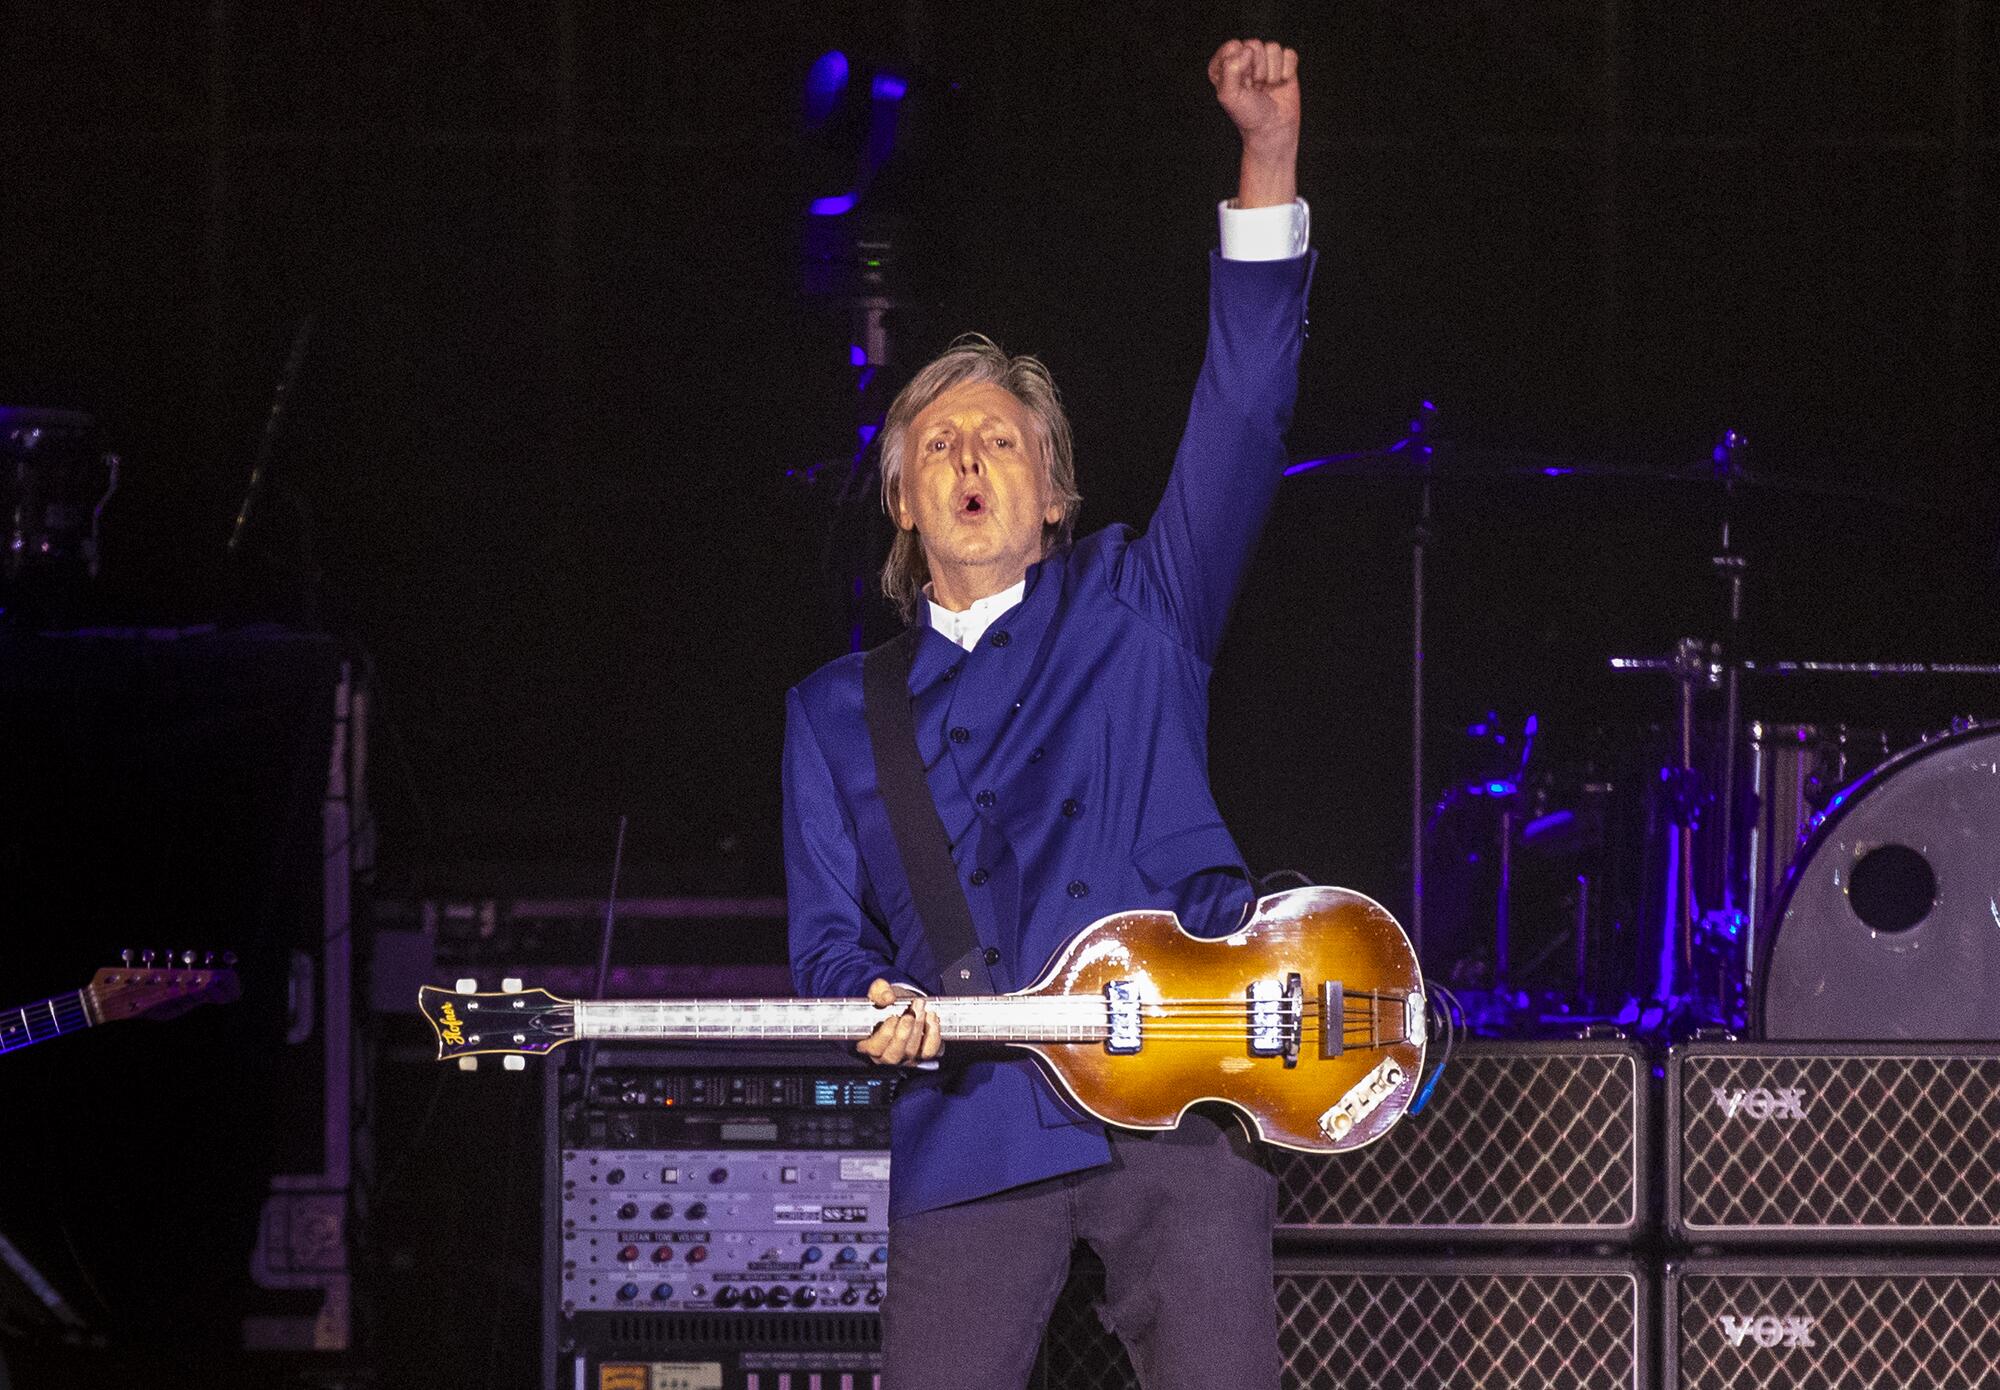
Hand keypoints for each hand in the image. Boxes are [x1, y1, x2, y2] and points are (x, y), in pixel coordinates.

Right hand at [856, 977, 943, 1065]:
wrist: (904, 1005)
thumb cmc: (888, 1003)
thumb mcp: (879, 992)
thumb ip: (879, 992)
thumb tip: (888, 998)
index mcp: (869, 1044)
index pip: (873, 1049)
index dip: (884, 1035)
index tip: (893, 1018)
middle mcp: (885, 1056)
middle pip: (893, 1054)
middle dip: (904, 1032)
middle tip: (910, 1014)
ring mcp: (904, 1058)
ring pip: (911, 1052)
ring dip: (918, 1027)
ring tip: (920, 1008)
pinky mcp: (921, 1055)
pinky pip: (929, 1051)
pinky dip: (933, 1034)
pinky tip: (931, 1016)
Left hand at [1208, 38, 1299, 154]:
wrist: (1273, 129)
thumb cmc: (1248, 114)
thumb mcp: (1229, 95)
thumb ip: (1230, 68)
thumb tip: (1247, 50)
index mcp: (1225, 64)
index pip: (1233, 46)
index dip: (1240, 65)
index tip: (1242, 84)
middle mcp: (1244, 59)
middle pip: (1254, 44)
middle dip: (1257, 69)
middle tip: (1256, 87)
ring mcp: (1265, 60)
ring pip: (1273, 47)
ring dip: (1272, 72)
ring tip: (1267, 87)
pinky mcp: (1284, 63)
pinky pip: (1289, 53)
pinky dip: (1288, 70)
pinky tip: (1281, 83)